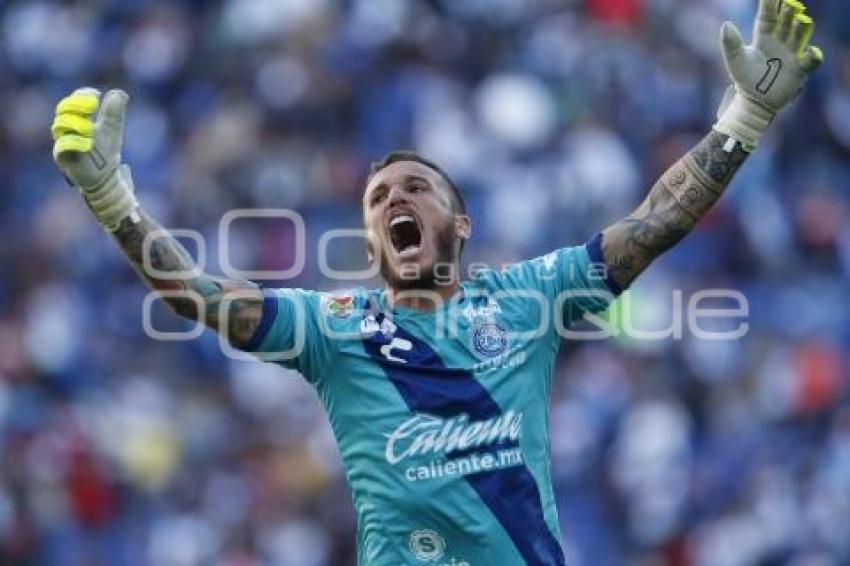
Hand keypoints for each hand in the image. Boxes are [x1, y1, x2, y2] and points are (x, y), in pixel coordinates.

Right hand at [51, 88, 138, 229]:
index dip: (81, 95)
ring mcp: (63, 143)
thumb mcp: (112, 130)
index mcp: (77, 119)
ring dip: (76, 124)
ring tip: (91, 128)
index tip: (96, 94)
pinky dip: (74, 142)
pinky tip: (88, 143)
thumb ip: (114, 113)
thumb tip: (119, 93)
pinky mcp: (64, 160)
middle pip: (63, 111)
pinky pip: (62, 148)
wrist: (105, 179)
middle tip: (93, 105)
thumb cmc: (106, 152)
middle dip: (76, 105)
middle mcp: (67, 130)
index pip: (72, 101)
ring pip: (61, 127)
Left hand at [715, 0, 822, 149]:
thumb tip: (726, 24)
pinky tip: (810, 53)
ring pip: (800, 36)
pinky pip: (811, 60)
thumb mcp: (736, 61)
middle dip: (789, 13)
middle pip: (786, 23)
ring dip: (800, 28)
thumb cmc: (745, 79)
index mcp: (763, 38)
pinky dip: (813, 56)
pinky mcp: (800, 69)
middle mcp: (780, 42)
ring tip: (798, 21)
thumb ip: (731, 43)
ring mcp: (791, 54)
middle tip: (789, 5)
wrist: (755, 102)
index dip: (771, 4)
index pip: (768, 17)